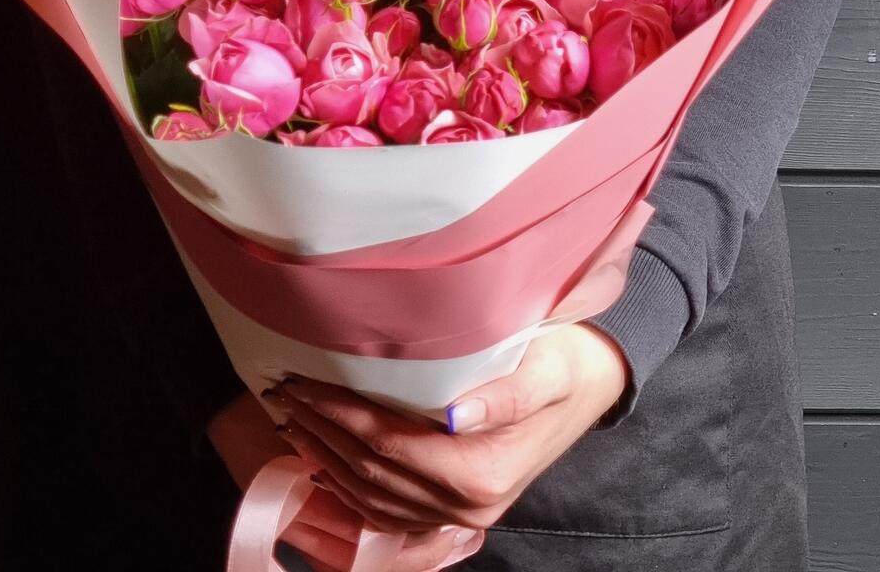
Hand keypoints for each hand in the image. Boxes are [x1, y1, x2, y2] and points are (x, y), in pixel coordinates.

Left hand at [266, 323, 629, 534]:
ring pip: (375, 498)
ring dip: (327, 461)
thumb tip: (455, 414)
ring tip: (291, 423)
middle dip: (322, 432)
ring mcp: (465, 515)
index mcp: (483, 468)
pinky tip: (325, 474)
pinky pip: (394, 519)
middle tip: (283, 393)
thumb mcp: (547, 366)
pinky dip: (352, 499)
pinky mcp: (463, 511)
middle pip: (374, 473)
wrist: (597, 381)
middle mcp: (469, 503)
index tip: (301, 383)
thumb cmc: (568, 361)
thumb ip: (506, 392)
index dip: (339, 417)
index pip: (389, 445)